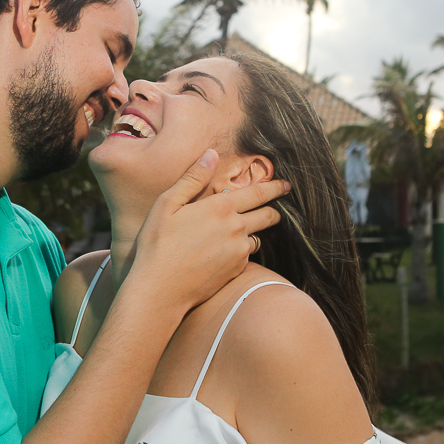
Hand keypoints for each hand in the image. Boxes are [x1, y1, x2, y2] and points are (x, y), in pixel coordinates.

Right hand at [127, 148, 288, 314]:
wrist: (160, 290)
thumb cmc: (157, 245)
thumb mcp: (167, 204)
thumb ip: (193, 178)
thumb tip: (211, 154)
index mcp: (221, 208)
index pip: (259, 193)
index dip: (276, 187)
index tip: (286, 185)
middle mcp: (237, 229)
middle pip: (269, 216)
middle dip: (275, 210)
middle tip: (276, 207)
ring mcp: (239, 252)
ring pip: (257, 237)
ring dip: (254, 232)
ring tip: (241, 232)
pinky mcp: (237, 271)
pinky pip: (246, 256)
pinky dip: (241, 251)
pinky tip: (224, 253)